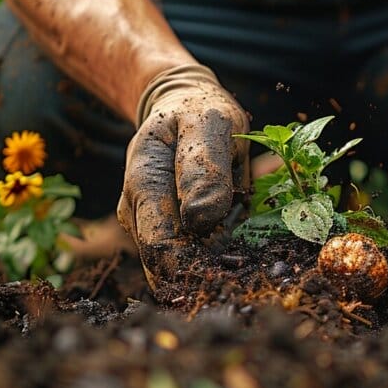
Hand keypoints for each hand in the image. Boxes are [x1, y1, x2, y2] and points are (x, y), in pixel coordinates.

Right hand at [117, 64, 249, 289]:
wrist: (184, 109)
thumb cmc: (198, 113)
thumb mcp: (208, 125)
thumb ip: (204, 167)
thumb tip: (199, 219)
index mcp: (143, 184)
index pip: (159, 244)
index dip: (192, 268)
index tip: (232, 275)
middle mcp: (139, 213)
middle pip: (168, 265)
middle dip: (206, 276)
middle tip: (247, 279)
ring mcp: (153, 226)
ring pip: (183, 266)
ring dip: (215, 269)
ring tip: (247, 259)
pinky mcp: (174, 235)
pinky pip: (198, 257)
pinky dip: (221, 258)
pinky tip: (242, 250)